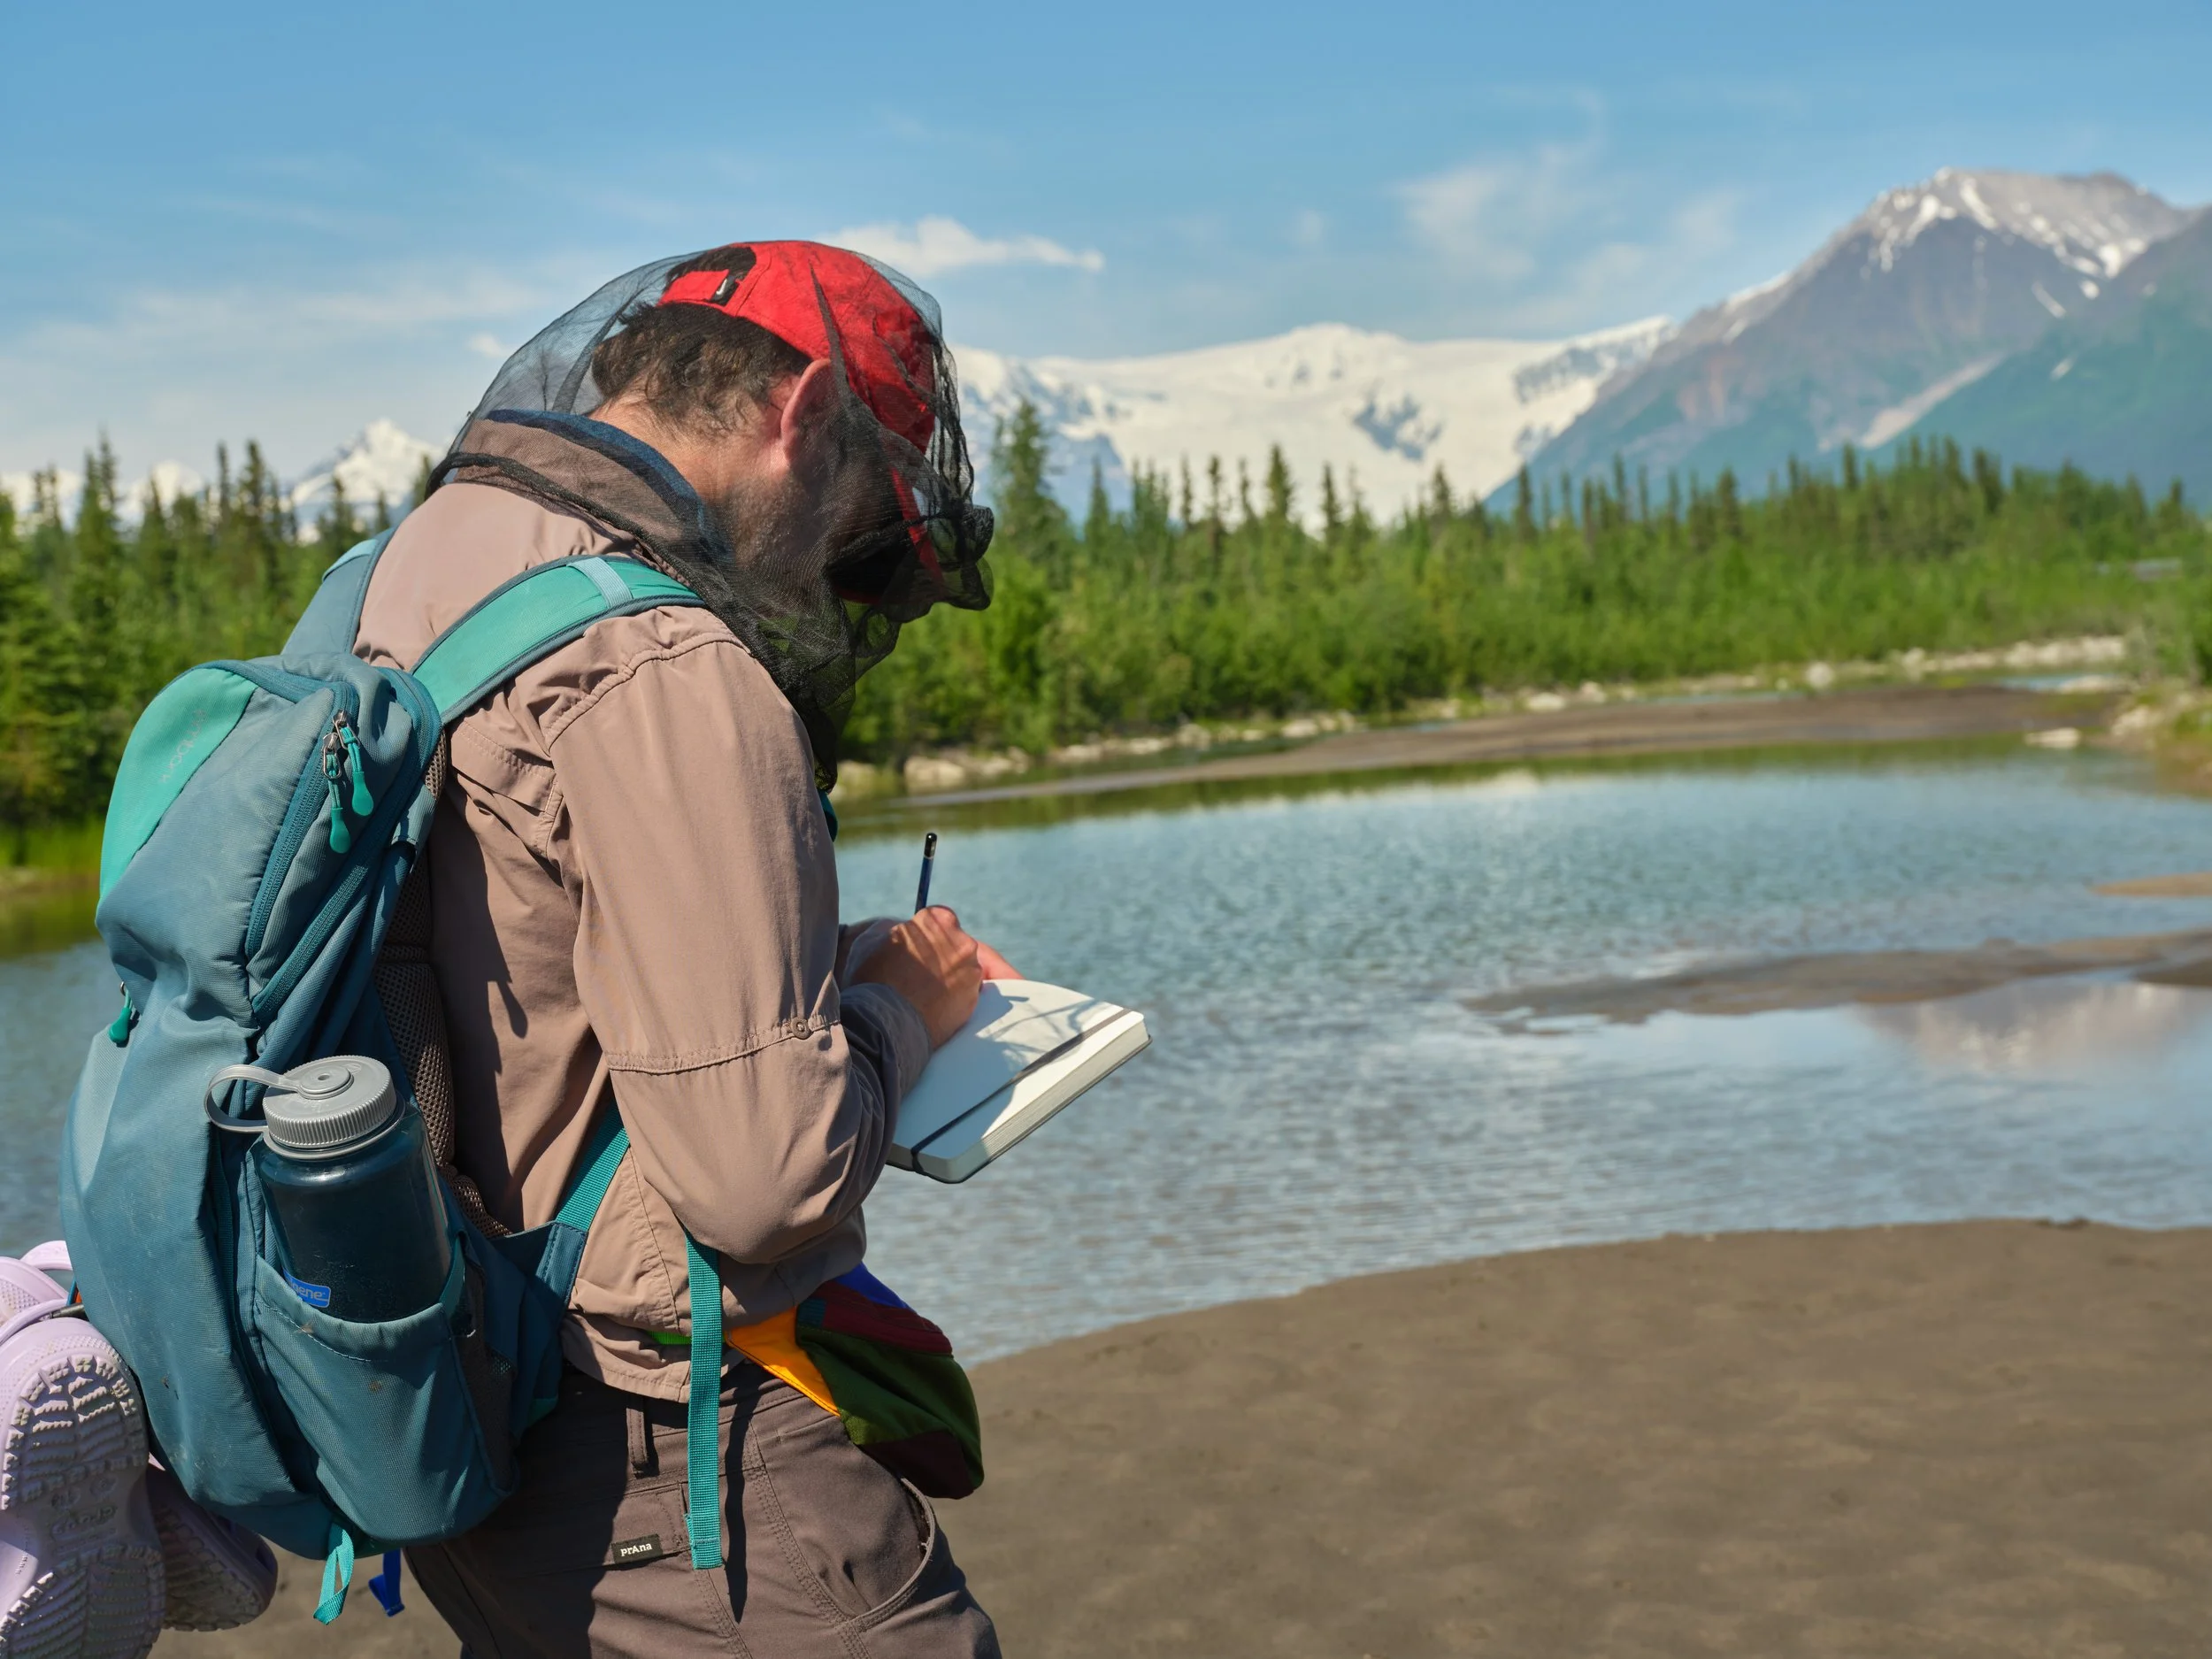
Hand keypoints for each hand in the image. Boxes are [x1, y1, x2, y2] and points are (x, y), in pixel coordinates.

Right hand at [849, 906, 1017, 1047]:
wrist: (885, 1024)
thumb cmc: (874, 978)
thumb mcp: (871, 940)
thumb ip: (895, 929)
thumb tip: (903, 930)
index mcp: (938, 921)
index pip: (939, 919)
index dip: (927, 934)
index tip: (918, 947)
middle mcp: (963, 942)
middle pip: (956, 943)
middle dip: (942, 954)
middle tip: (920, 971)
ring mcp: (971, 972)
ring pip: (963, 969)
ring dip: (951, 976)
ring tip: (926, 992)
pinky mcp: (974, 1000)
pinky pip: (966, 994)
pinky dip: (954, 998)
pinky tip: (934, 1006)